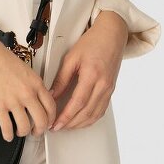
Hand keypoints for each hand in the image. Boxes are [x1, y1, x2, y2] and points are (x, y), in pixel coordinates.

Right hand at [0, 31, 57, 142]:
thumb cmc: (0, 57)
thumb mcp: (25, 69)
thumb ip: (32, 84)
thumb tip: (36, 96)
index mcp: (36, 83)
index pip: (51, 106)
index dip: (50, 119)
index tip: (47, 123)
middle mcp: (27, 93)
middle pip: (41, 120)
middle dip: (39, 130)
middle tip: (36, 132)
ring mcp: (13, 100)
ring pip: (25, 127)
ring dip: (23, 133)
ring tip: (19, 132)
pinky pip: (7, 127)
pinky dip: (8, 135)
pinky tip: (7, 135)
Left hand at [48, 11, 126, 129]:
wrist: (112, 35)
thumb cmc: (92, 42)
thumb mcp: (71, 58)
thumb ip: (61, 78)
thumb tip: (51, 95)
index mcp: (92, 75)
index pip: (77, 103)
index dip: (66, 116)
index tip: (56, 124)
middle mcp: (103, 84)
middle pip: (86, 112)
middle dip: (71, 124)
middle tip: (58, 128)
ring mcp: (109, 89)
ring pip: (95, 114)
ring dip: (80, 124)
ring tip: (67, 126)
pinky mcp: (111, 90)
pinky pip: (101, 110)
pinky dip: (90, 119)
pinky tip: (81, 120)